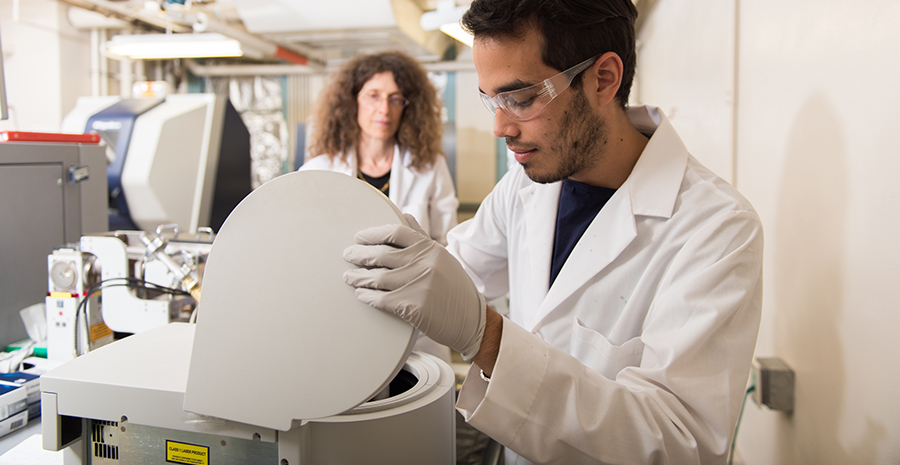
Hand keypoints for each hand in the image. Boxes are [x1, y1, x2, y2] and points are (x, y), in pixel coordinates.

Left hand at [342, 215, 485, 359]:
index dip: (373, 234)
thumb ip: (422, 237)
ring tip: (349, 277)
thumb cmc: (455, 289)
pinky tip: (361, 295)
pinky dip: (367, 297)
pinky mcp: (414, 306)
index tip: (360, 237)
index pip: (396, 232)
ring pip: (378, 278)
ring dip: (359, 277)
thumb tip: (404, 215)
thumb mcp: (443, 257)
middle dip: (360, 254)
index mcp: (430, 248)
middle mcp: (425, 262)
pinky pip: (382, 299)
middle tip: (348, 255)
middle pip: (382, 254)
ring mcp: (419, 284)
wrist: (471, 320)